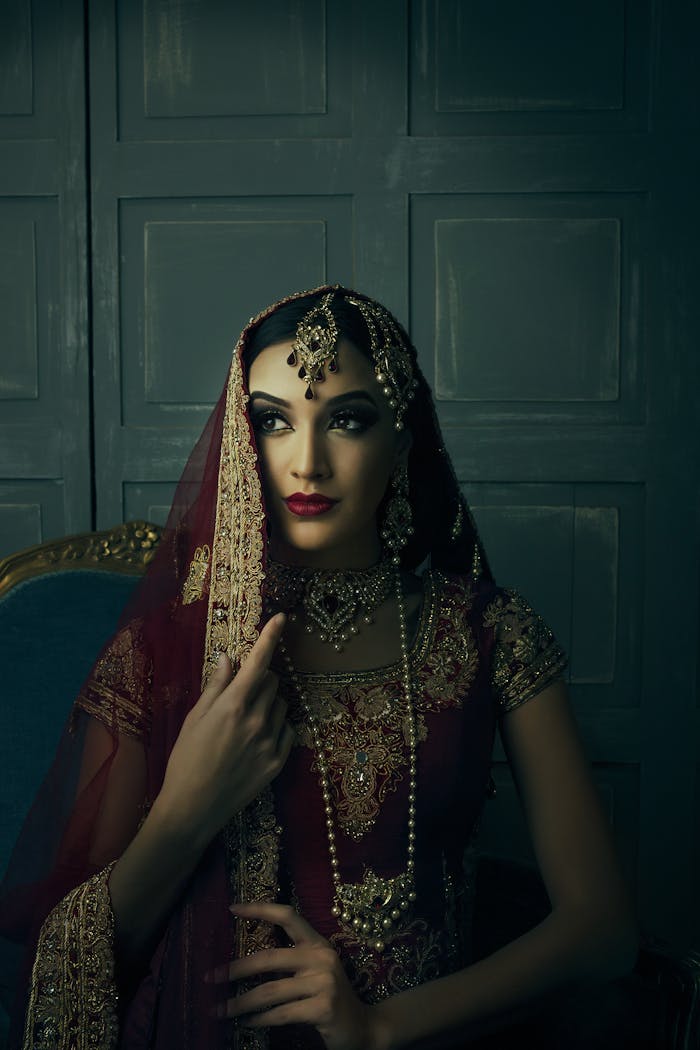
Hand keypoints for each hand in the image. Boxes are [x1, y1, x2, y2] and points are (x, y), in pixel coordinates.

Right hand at [154, 615, 293, 845]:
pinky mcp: (278, 761)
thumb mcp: (195, 718)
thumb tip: (230, 658)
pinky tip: (255, 740)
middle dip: (258, 680)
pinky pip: (288, 729)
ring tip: (245, 723)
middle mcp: (257, 720)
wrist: (192, 807)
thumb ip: (217, 686)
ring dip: (268, 703)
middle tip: (239, 696)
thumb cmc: (186, 759)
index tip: (282, 617)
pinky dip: (276, 727)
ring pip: (281, 704)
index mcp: (234, 705)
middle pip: (271, 681)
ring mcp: (271, 742)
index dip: (270, 636)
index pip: (258, 661)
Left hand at [211, 902, 385, 1049]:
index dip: (259, 908)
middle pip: (269, 957)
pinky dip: (259, 1019)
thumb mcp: (315, 971)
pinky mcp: (322, 1008)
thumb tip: (245, 961)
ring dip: (239, 1003)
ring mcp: (323, 982)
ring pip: (269, 991)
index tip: (232, 909)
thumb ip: (291, 960)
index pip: (288, 915)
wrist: (363, 1028)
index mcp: (318, 943)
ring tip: (220, 1010)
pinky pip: (280, 1013)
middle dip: (235, 969)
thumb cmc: (330, 998)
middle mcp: (321, 957)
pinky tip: (247, 1023)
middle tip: (211, 977)